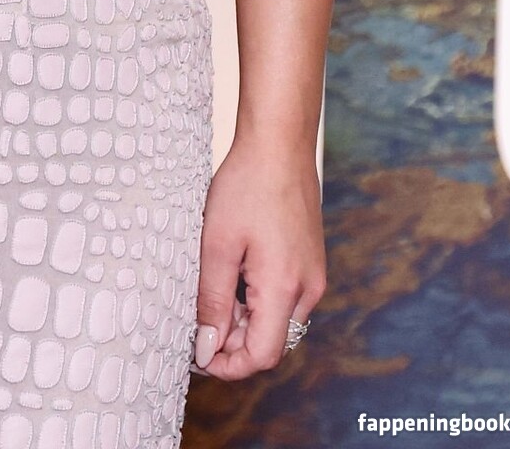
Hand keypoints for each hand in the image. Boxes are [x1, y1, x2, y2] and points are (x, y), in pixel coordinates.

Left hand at [189, 134, 325, 379]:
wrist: (280, 144)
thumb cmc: (247, 187)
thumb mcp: (217, 244)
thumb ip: (213, 301)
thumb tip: (207, 347)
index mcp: (284, 289)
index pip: (262, 357)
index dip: (228, 365)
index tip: (197, 353)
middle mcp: (307, 289)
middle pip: (270, 342)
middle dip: (233, 342)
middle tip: (198, 317)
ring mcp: (312, 275)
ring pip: (277, 321)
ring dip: (244, 319)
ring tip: (214, 285)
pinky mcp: (310, 261)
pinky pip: (285, 298)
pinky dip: (258, 299)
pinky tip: (234, 270)